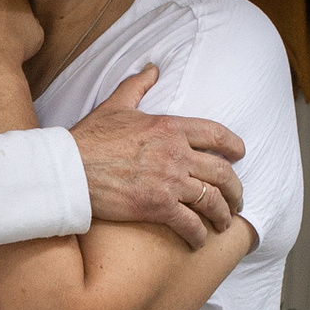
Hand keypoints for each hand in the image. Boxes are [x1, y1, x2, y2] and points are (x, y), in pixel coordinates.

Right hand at [71, 68, 243, 246]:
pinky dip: (199, 235)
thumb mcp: (116, 104)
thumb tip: (152, 68)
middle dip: (235, 190)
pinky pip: (190, 223)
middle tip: (236, 199)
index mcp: (170, 127)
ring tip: (223, 223)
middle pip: (222, 173)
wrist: (69, 169)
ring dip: (223, 214)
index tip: (240, 155)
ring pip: (212, 201)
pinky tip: (199, 241)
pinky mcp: (157, 206)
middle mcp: (176, 154)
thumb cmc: (90, 138)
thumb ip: (138, 86)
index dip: (234, 146)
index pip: (216, 134)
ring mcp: (169, 182)